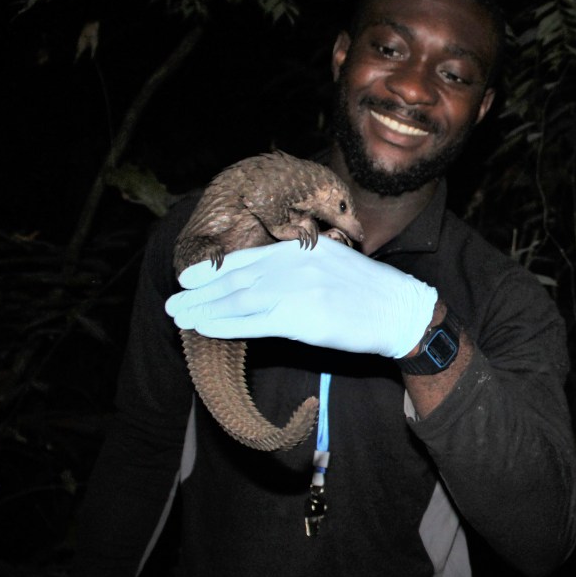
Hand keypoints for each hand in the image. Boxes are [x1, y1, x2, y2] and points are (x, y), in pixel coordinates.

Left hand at [165, 237, 437, 358]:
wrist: (401, 310)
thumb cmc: (369, 293)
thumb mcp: (333, 264)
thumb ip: (300, 268)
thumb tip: (267, 282)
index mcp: (303, 248)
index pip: (248, 258)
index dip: (214, 270)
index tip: (189, 278)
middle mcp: (296, 264)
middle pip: (237, 278)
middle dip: (201, 291)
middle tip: (174, 302)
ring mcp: (298, 289)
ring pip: (238, 299)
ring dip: (204, 309)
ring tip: (180, 316)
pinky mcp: (302, 318)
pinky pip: (254, 322)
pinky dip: (225, 324)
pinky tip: (205, 327)